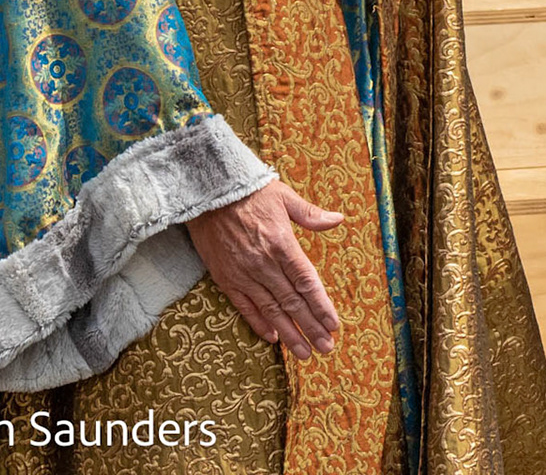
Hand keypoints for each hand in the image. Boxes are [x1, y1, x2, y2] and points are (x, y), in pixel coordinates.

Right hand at [187, 179, 343, 358]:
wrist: (208, 193)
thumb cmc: (250, 192)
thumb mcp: (285, 196)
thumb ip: (310, 214)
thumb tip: (338, 219)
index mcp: (283, 245)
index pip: (307, 283)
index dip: (321, 306)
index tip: (334, 325)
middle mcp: (264, 264)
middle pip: (292, 303)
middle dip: (310, 328)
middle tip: (326, 348)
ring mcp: (244, 274)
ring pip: (271, 310)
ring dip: (289, 334)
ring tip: (304, 353)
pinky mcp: (225, 278)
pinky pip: (245, 306)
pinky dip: (259, 323)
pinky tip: (273, 338)